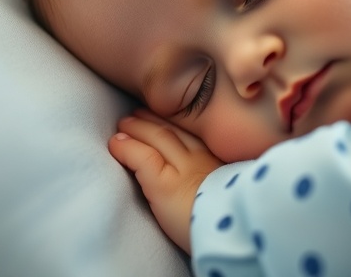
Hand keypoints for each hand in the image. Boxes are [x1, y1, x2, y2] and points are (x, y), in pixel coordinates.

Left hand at [109, 109, 222, 253]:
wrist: (235, 236)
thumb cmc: (230, 225)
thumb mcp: (230, 198)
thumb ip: (215, 185)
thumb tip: (203, 186)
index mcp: (220, 165)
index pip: (192, 137)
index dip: (174, 125)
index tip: (161, 119)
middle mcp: (203, 160)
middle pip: (174, 132)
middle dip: (154, 120)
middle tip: (137, 114)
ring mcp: (184, 170)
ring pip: (158, 138)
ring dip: (138, 128)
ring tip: (123, 124)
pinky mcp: (165, 185)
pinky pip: (141, 157)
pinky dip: (126, 148)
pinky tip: (115, 144)